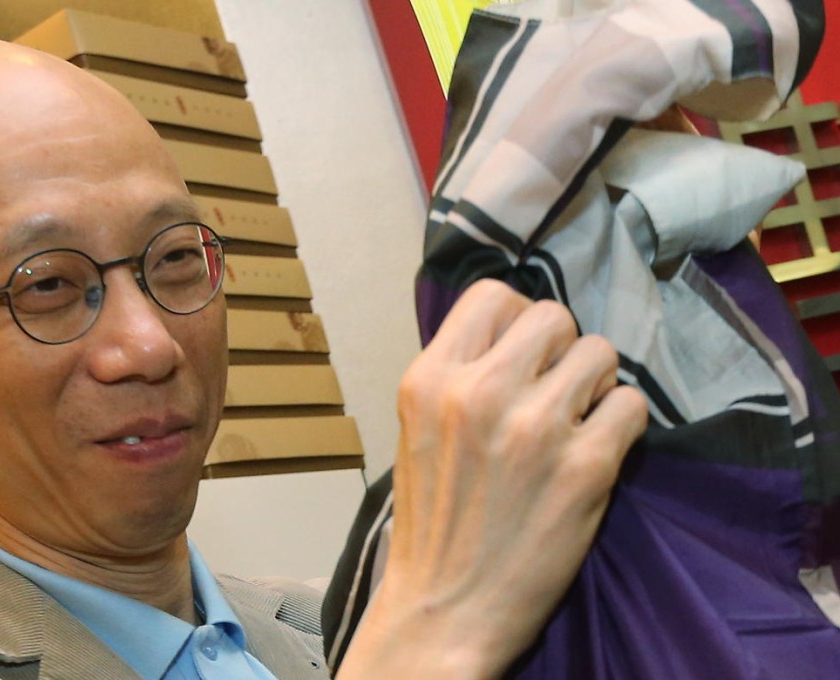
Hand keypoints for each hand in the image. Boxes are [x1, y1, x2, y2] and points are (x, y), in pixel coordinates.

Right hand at [338, 280, 646, 678]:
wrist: (444, 609)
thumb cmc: (433, 521)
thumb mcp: (418, 431)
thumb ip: (460, 377)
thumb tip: (519, 336)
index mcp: (429, 380)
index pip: (493, 294)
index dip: (517, 319)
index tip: (524, 353)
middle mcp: (478, 392)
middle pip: (553, 315)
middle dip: (561, 350)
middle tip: (554, 391)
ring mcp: (534, 427)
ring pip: (600, 352)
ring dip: (595, 385)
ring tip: (577, 422)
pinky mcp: (585, 467)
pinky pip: (631, 404)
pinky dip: (622, 424)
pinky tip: (597, 450)